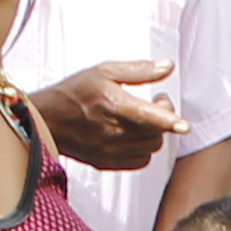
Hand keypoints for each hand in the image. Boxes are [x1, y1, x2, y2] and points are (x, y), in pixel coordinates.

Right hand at [30, 61, 183, 171]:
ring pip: (151, 148)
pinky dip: (143, 149)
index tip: (183, 125)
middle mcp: (113, 132)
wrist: (46, 120)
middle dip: (163, 117)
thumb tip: (167, 67)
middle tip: (157, 102)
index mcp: (113, 105)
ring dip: (154, 133)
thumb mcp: (105, 71)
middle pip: (156, 133)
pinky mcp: (108, 163)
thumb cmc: (74, 92)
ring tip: (142, 118)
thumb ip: (139, 70)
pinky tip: (133, 135)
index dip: (169, 121)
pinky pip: (140, 161)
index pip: (149, 116)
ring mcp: (110, 150)